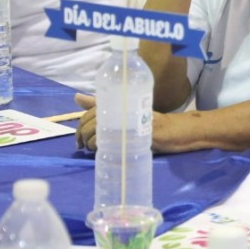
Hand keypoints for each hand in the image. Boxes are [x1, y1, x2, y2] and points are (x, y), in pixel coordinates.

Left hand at [73, 93, 192, 152]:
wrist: (173, 130)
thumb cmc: (148, 120)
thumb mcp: (124, 110)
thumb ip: (100, 104)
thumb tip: (76, 97)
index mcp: (117, 103)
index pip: (89, 113)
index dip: (79, 127)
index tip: (79, 139)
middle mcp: (121, 111)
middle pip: (90, 125)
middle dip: (82, 137)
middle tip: (84, 146)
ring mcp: (126, 124)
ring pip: (97, 135)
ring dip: (91, 145)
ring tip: (93, 150)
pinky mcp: (133, 136)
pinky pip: (110, 143)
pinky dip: (102, 149)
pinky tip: (104, 151)